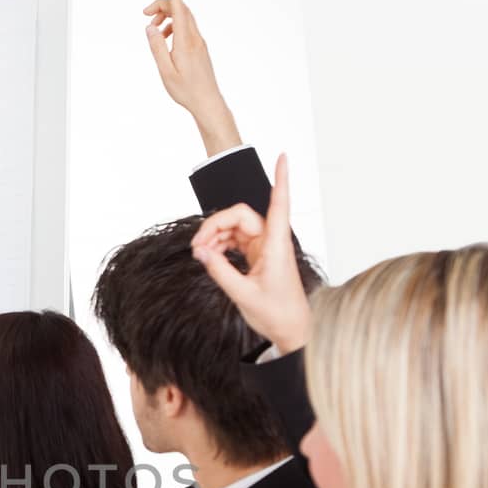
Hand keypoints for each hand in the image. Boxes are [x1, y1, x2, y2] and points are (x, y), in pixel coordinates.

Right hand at [144, 0, 241, 155]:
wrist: (207, 101)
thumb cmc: (185, 90)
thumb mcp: (165, 71)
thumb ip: (157, 47)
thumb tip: (150, 27)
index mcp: (185, 42)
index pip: (179, 10)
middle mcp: (195, 38)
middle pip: (181, 10)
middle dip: (163, 5)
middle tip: (145, 14)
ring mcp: (199, 42)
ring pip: (184, 19)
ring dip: (168, 17)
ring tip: (154, 30)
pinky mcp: (200, 48)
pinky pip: (187, 29)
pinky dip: (174, 27)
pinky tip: (165, 39)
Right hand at [191, 154, 311, 353]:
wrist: (290, 331)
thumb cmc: (277, 314)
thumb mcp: (243, 294)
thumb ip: (219, 271)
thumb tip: (200, 252)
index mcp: (276, 246)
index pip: (279, 204)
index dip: (281, 179)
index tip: (283, 156)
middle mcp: (272, 241)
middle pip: (240, 215)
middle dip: (216, 225)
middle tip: (197, 247)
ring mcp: (264, 247)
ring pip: (234, 228)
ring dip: (215, 237)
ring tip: (200, 255)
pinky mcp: (258, 255)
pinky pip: (235, 241)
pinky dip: (220, 246)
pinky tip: (210, 257)